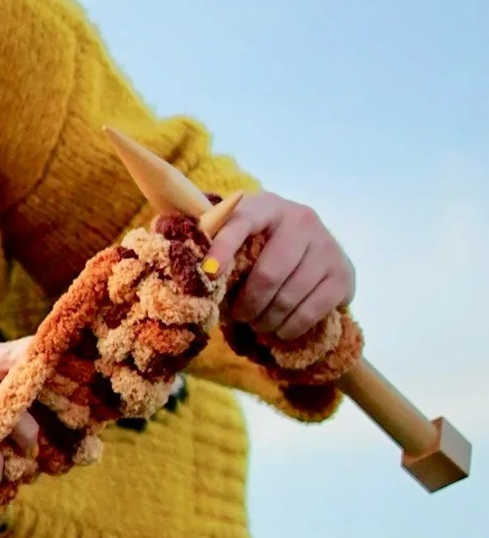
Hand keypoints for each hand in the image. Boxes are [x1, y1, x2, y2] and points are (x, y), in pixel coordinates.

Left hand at [202, 190, 353, 348]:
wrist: (310, 248)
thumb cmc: (261, 246)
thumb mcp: (240, 237)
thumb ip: (217, 247)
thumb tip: (193, 275)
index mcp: (267, 206)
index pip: (241, 222)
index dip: (224, 247)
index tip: (208, 273)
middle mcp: (302, 220)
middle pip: (269, 274)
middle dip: (248, 305)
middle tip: (240, 317)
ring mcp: (327, 246)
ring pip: (290, 297)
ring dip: (267, 321)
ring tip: (258, 325)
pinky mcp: (344, 273)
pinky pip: (313, 311)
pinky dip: (291, 328)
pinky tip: (281, 330)